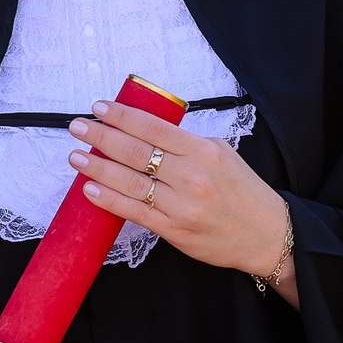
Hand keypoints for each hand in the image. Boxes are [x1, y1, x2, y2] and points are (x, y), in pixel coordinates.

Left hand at [67, 99, 298, 306]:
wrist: (266, 235)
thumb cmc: (243, 191)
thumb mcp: (222, 154)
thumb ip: (186, 143)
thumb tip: (145, 131)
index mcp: (203, 151)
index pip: (153, 127)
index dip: (122, 116)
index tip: (99, 108)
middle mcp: (191, 176)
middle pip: (135, 151)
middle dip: (101, 136)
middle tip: (77, 126)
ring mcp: (181, 205)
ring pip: (129, 182)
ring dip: (97, 167)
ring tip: (75, 155)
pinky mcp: (173, 230)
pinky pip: (134, 212)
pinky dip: (108, 199)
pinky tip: (89, 188)